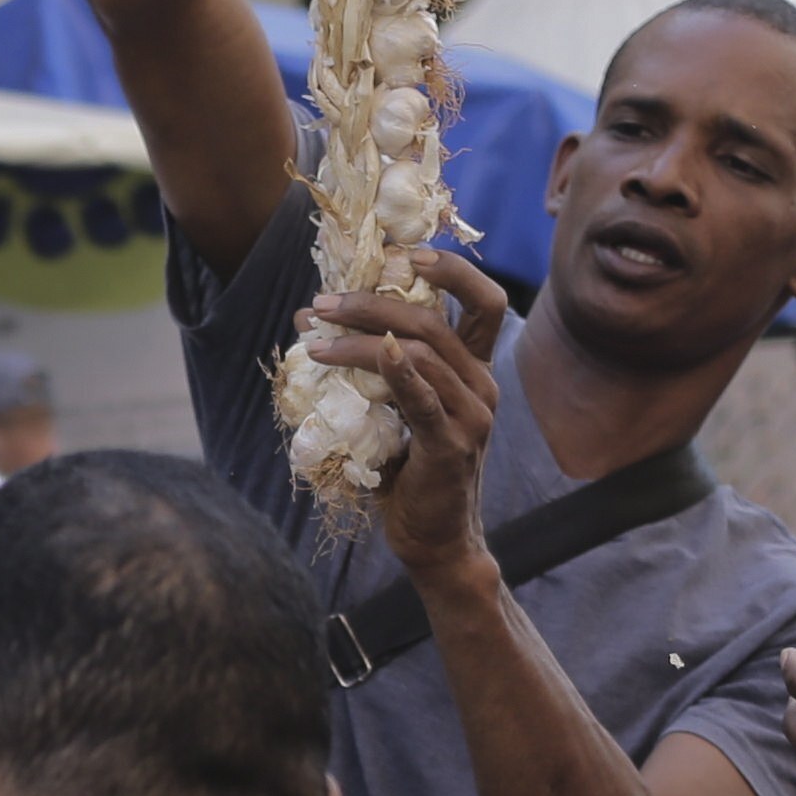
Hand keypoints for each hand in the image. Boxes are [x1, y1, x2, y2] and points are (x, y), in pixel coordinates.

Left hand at [306, 253, 507, 588]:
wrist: (434, 541)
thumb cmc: (408, 475)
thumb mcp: (391, 410)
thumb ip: (368, 366)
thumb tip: (311, 319)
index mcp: (474, 371)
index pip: (483, 301)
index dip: (451, 270)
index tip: (404, 254)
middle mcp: (482, 385)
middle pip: (435, 320)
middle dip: (374, 302)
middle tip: (324, 303)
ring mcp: (472, 415)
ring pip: (418, 353)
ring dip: (360, 340)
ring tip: (314, 340)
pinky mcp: (452, 445)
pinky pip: (424, 399)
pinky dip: (398, 371)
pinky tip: (375, 352)